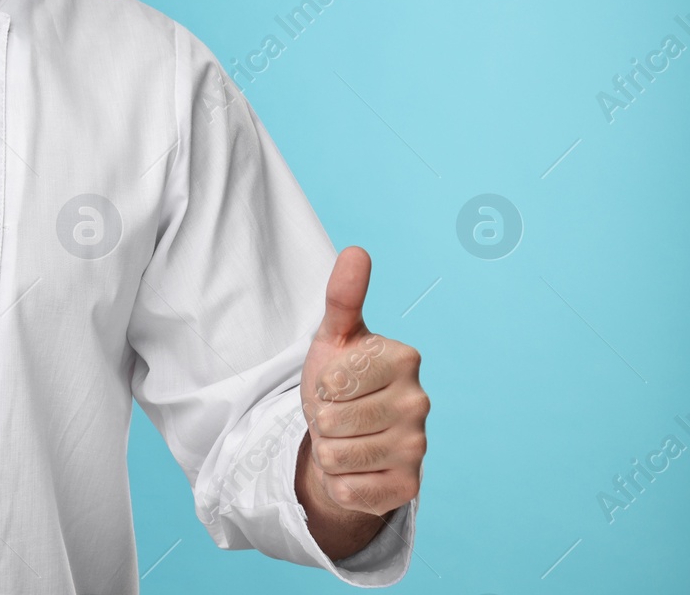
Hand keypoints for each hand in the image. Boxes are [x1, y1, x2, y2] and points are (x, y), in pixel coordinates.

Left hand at [297, 247, 428, 538]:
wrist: (346, 436)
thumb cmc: (340, 380)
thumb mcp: (335, 337)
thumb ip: (343, 296)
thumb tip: (356, 251)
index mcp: (404, 359)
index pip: (334, 380)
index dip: (322, 385)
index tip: (337, 383)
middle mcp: (420, 402)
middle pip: (333, 420)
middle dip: (322, 420)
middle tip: (339, 414)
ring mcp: (419, 447)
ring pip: (337, 455)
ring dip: (329, 450)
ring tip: (345, 438)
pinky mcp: (409, 487)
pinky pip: (349, 489)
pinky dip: (340, 482)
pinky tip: (356, 468)